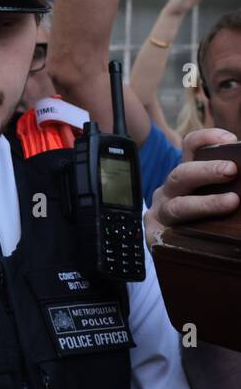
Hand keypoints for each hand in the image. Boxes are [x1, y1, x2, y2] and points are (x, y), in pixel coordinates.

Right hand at [145, 127, 239, 244]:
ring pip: (178, 206)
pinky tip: (208, 241)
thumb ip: (230, 185)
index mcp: (184, 176)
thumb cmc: (204, 218)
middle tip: (231, 170)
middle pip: (181, 175)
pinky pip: (169, 235)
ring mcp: (161, 214)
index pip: (190, 148)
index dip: (206, 139)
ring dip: (205, 203)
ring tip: (232, 202)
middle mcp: (168, 191)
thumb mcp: (215, 194)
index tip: (231, 140)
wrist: (176, 249)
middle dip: (206, 170)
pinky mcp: (157, 237)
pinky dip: (188, 237)